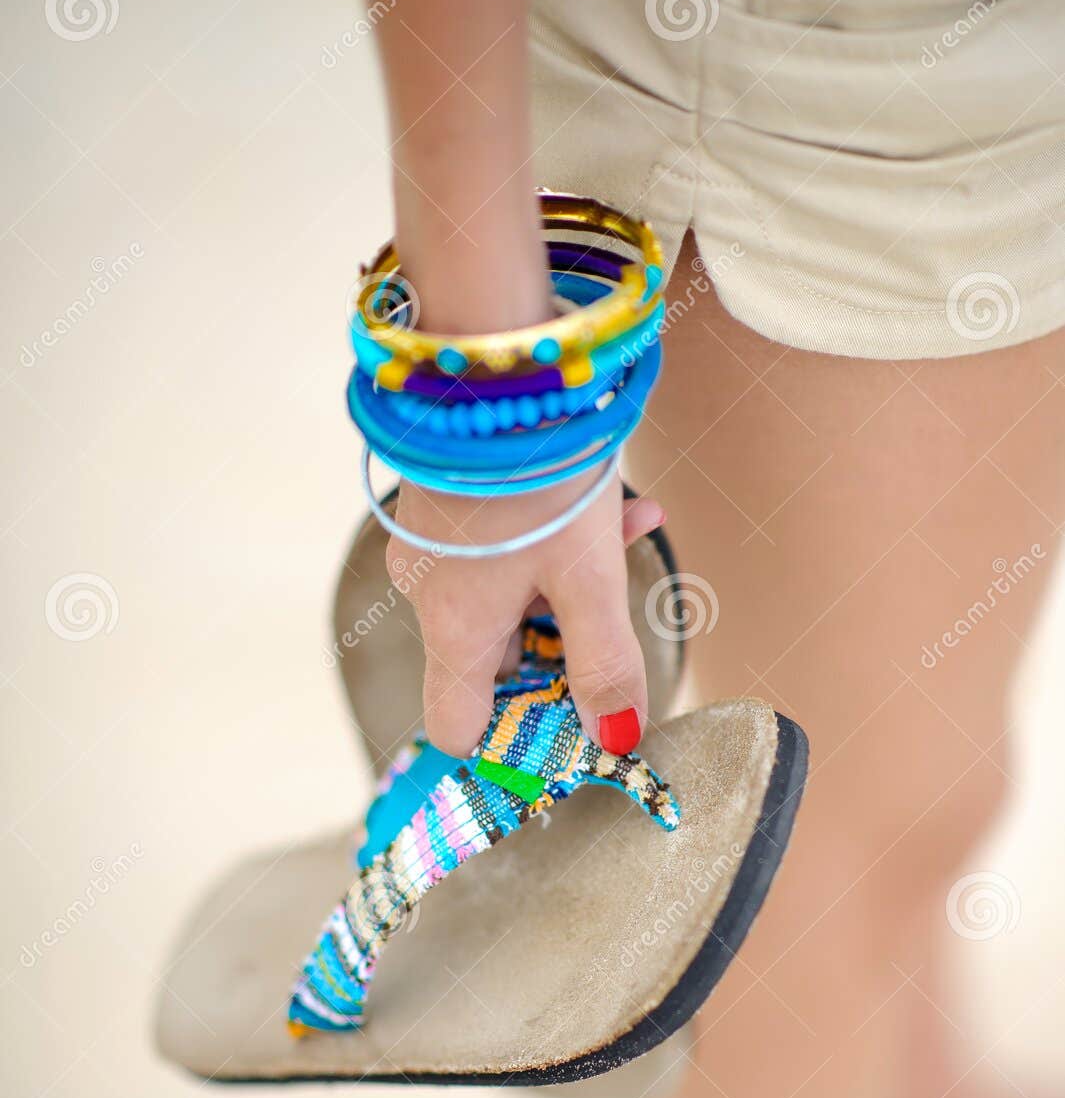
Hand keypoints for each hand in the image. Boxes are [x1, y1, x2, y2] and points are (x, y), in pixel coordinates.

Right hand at [389, 468, 664, 757]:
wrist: (499, 359)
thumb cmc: (537, 475)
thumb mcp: (590, 580)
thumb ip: (606, 665)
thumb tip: (617, 738)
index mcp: (453, 631)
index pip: (456, 726)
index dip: (513, 736)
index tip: (571, 716)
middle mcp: (428, 593)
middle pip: (494, 658)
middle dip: (561, 642)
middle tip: (614, 613)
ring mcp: (433, 543)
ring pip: (506, 591)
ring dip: (567, 580)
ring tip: (628, 530)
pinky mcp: (446, 498)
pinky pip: (498, 543)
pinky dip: (550, 538)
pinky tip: (616, 503)